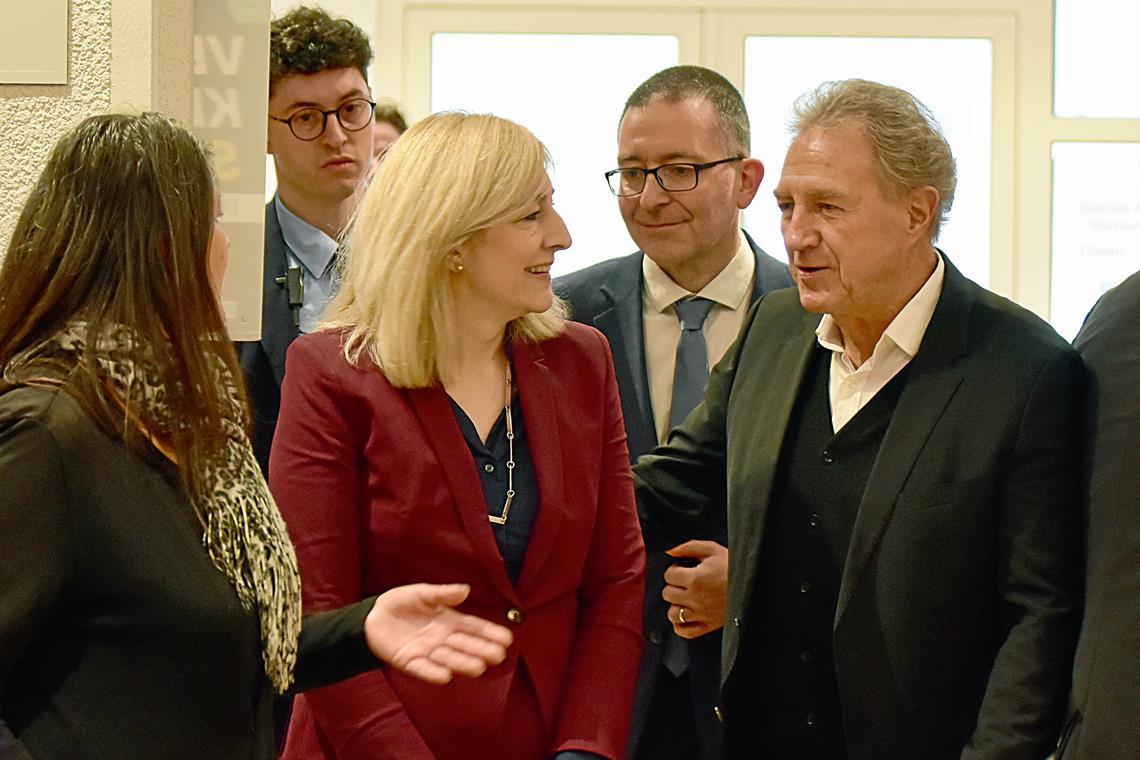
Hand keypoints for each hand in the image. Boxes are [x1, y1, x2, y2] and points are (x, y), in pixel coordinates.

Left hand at [364, 583, 512, 683]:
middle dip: (482, 650)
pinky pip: (423, 669)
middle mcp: (442, 638)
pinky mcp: (409, 662)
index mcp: (449, 621)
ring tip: (478, 667)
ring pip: (448, 659)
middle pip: (466, 645)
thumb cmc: (401, 602)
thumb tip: (466, 589)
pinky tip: (445, 676)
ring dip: (462, 663)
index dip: (490, 633)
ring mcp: (427, 652)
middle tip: (498, 655)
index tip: (507, 638)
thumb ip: (443, 593)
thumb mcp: (422, 593)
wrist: (372, 617)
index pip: (474, 628)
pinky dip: (433, 673)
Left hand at [661, 540, 727, 638]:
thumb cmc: (733, 566)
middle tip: (686, 582)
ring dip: (676, 605)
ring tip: (686, 598)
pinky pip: (685, 631)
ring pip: (673, 614)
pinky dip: (681, 625)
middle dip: (674, 586)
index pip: (669, 575)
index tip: (684, 569)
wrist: (754, 583)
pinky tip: (686, 614)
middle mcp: (696, 598)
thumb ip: (687, 547)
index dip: (675, 569)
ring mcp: (701, 614)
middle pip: (668, 594)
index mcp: (695, 579)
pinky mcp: (708, 626)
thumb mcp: (712, 549)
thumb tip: (669, 551)